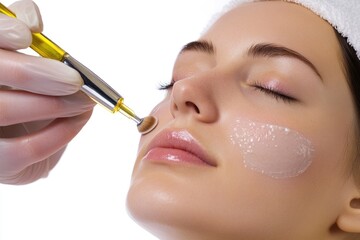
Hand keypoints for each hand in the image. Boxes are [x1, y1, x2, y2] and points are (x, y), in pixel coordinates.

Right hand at [0, 0, 94, 184]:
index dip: (0, 31)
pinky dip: (60, 132)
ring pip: (4, 109)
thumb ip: (20, 34)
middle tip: (74, 79)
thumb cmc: (19, 96)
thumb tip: (32, 20)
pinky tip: (78, 121)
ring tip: (84, 101)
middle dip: (38, 73)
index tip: (27, 36)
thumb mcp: (19, 62)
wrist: (16, 142)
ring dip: (55, 103)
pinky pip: (26, 148)